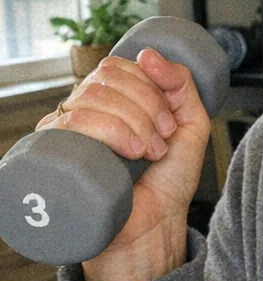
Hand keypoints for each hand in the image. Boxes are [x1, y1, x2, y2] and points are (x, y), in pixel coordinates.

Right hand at [34, 50, 210, 280]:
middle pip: (104, 79)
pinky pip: (69, 124)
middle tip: (161, 141)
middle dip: (145, 107)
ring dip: (132, 123)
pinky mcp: (55, 158)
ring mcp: (65, 134)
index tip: (170, 122)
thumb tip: (148, 54)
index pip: (117, 67)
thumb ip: (182, 86)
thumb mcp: (190, 125)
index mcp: (111, 101)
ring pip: (89, 98)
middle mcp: (83, 112)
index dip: (150, 87)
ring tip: (148, 153)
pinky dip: (109, 131)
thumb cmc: (167, 181)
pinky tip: (129, 154)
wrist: (155, 227)